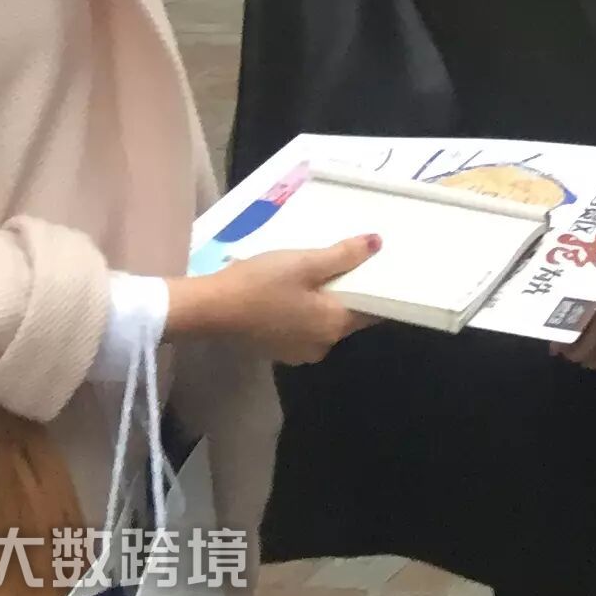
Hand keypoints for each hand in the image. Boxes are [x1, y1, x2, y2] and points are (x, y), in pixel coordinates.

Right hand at [167, 239, 378, 363]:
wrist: (210, 308)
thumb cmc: (262, 283)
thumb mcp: (307, 262)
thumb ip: (345, 254)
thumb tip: (378, 244)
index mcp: (334, 327)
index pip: (373, 311)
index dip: (380, 290)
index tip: (385, 269)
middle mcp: (321, 346)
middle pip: (347, 315)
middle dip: (349, 291)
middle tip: (350, 260)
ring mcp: (297, 351)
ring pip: (323, 320)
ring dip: (324, 299)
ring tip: (321, 268)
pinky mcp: (276, 348)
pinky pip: (302, 325)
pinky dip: (304, 308)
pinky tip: (295, 287)